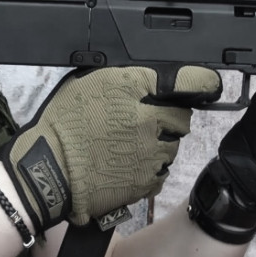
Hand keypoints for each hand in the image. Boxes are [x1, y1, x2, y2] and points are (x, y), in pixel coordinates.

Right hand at [0, 66, 220, 231]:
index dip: (200, 83)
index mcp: (134, 89)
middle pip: (182, 118)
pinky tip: (125, 165)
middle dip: (168, 118)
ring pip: (172, 146)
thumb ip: (125, 77)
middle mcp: (149, 119)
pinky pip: (160, 172)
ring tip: (127, 146)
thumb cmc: (61, 125)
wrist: (48, 171)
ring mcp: (150, 153)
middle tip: (142, 121)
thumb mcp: (87, 82)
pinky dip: (149, 169)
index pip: (188, 81)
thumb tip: (150, 75)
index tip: (207, 84)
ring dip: (158, 144)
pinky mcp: (147, 181)